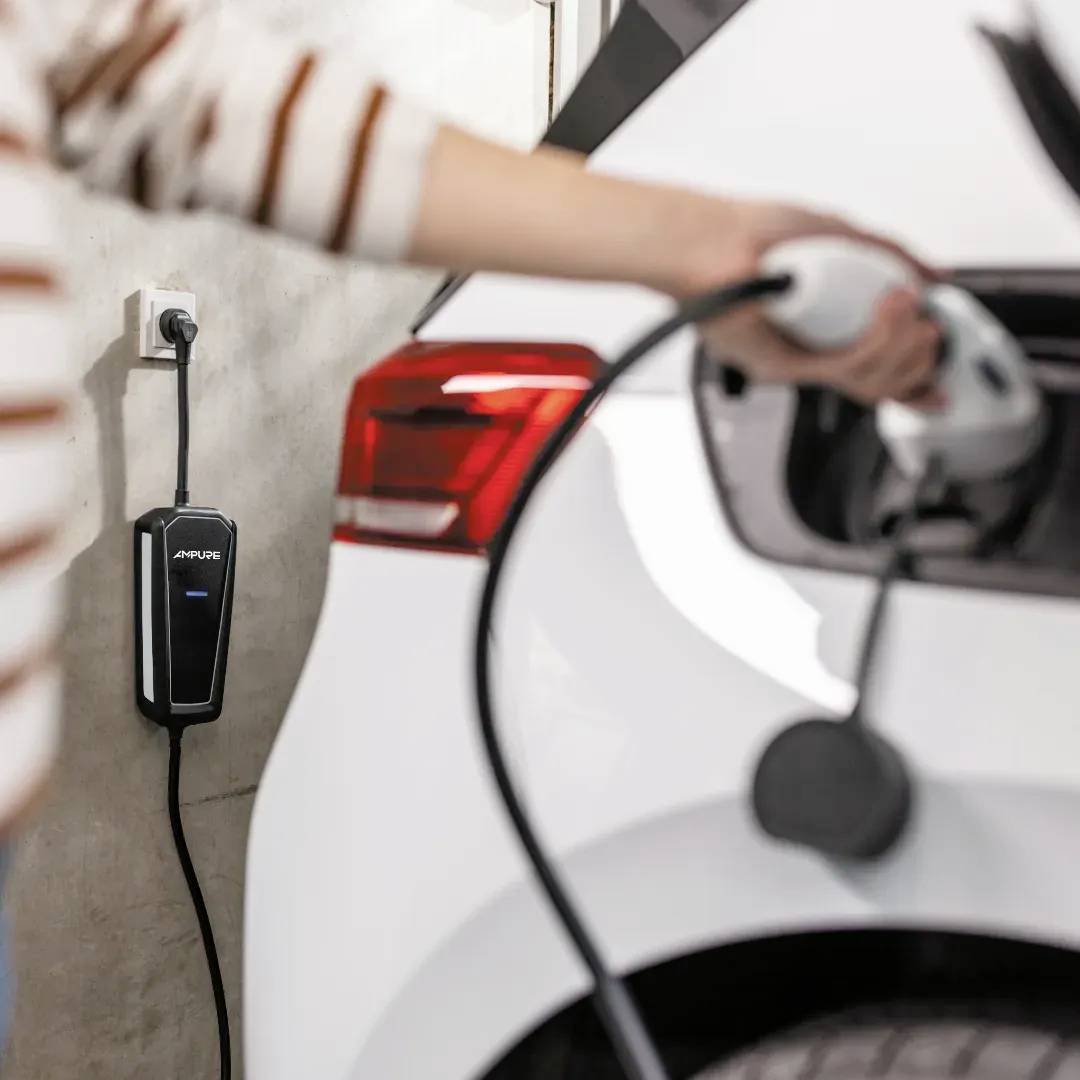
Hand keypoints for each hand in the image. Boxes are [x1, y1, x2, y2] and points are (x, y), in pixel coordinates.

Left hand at [671, 199, 944, 407]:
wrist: (709, 242)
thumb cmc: (755, 234)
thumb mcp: (839, 236)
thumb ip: (889, 255)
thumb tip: (931, 276)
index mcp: (822, 333)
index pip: (874, 374)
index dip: (914, 385)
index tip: (941, 385)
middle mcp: (809, 354)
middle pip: (879, 387)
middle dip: (917, 358)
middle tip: (927, 325)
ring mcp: (795, 362)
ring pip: (867, 382)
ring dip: (901, 344)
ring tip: (904, 304)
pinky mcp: (781, 365)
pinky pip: (842, 367)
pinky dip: (877, 340)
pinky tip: (888, 309)